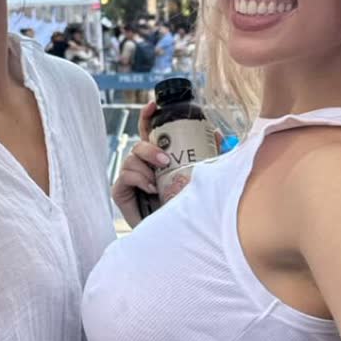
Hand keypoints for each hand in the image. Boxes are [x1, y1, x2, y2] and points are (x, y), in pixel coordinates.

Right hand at [111, 101, 221, 227]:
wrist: (174, 236)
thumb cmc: (184, 206)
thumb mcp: (200, 178)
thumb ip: (210, 158)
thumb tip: (219, 135)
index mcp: (157, 157)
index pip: (149, 131)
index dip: (148, 116)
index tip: (154, 104)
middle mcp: (142, 164)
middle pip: (139, 143)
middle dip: (150, 148)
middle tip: (165, 161)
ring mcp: (130, 177)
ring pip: (131, 159)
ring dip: (145, 167)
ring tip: (158, 181)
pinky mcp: (121, 192)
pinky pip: (124, 177)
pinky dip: (138, 180)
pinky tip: (151, 189)